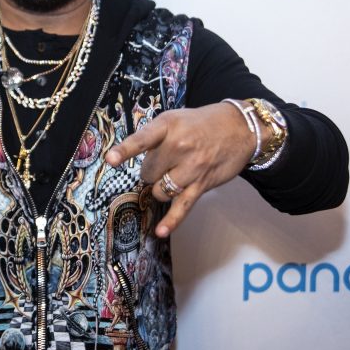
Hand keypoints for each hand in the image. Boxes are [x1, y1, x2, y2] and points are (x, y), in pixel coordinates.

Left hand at [105, 103, 254, 236]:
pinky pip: (182, 206)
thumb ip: (154, 136)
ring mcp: (191, 167)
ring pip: (159, 190)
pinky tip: (160, 231)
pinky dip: (171, 221)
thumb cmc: (201, 123)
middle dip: (151, 170)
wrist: (240, 128)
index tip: (110, 160)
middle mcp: (179, 146)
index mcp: (168, 126)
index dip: (125, 150)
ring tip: (171, 174)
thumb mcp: (174, 118)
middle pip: (148, 171)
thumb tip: (135, 158)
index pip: (142, 140)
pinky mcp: (202, 185)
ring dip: (159, 187)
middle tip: (165, 159)